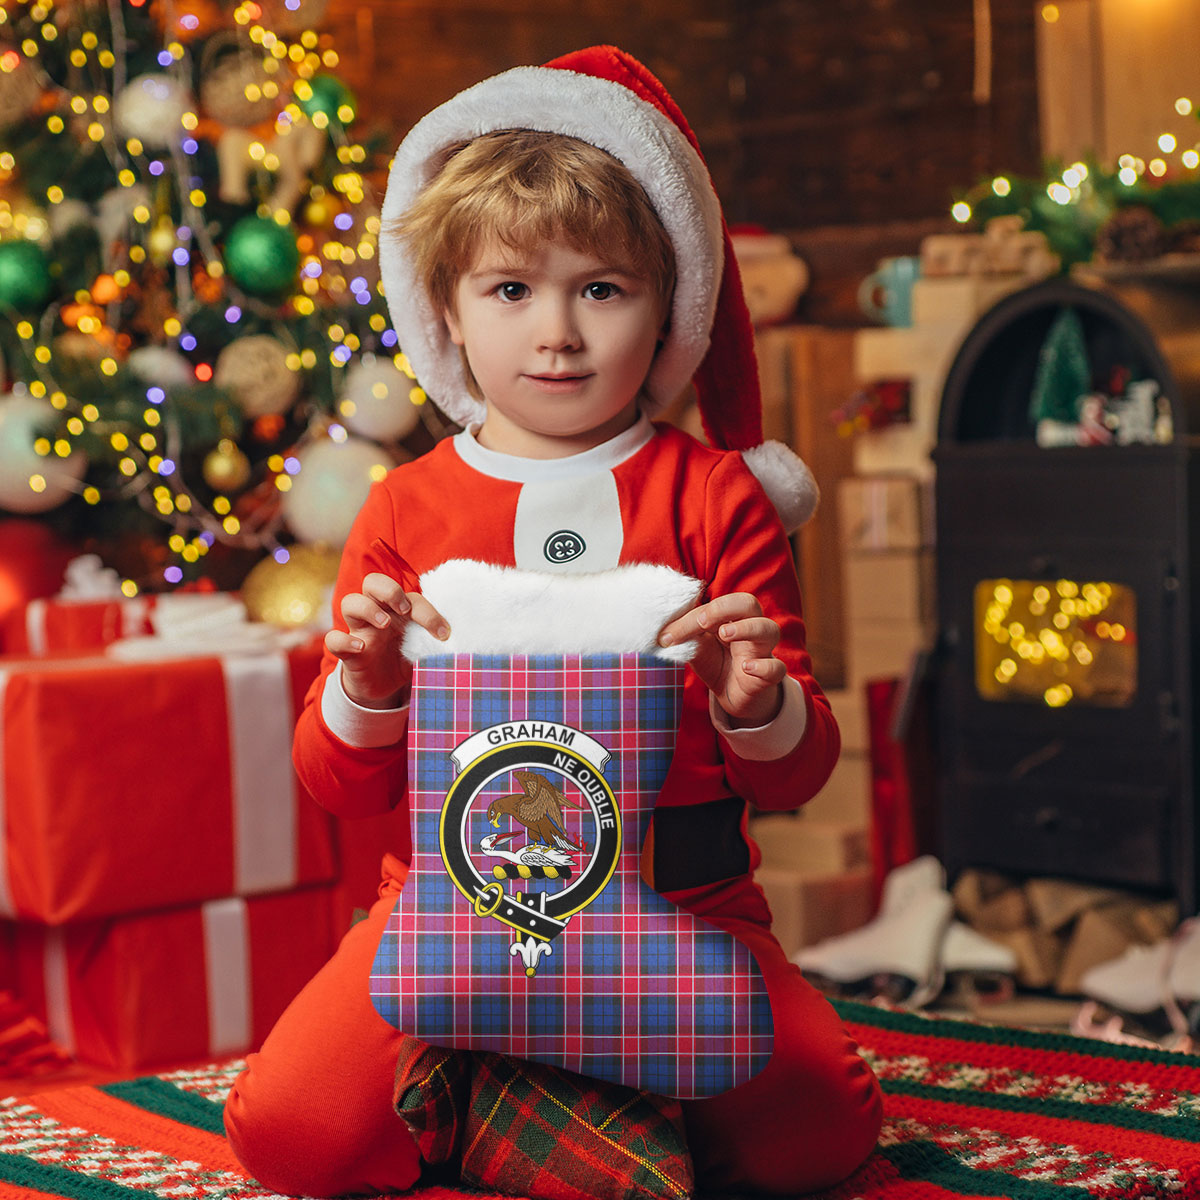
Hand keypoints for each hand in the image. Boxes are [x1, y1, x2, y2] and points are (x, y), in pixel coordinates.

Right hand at [324, 572, 448, 708]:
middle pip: (373, 582)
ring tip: (385, 624)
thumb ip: (435, 642)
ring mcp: (359, 630)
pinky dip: (343, 640)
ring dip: (368, 608)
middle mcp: (377, 613)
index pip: (410, 596)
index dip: (428, 611)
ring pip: (350, 602)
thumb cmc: (404, 659)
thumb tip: (461, 643)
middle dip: (389, 590)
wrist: (384, 689)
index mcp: (398, 610)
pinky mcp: (346, 652)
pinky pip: (333, 639)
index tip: (443, 633)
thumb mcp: (423, 649)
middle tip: (404, 609)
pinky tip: (361, 648)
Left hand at [658, 592, 785, 726]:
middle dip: (725, 608)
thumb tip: (661, 631)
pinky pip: (776, 668)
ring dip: (747, 628)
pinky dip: (764, 666)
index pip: (716, 605)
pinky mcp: (769, 676)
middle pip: (749, 603)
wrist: (733, 696)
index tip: (668, 636)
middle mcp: (750, 628)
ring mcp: (762, 651)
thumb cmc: (717, 663)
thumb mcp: (697, 648)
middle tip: (702, 622)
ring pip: (769, 629)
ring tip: (725, 634)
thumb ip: (685, 636)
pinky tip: (746, 667)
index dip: (692, 617)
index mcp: (731, 617)